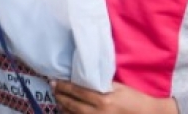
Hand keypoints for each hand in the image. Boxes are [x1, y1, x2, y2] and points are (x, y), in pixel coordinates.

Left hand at [53, 80, 176, 113]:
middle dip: (60, 96)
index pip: (77, 91)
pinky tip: (68, 112)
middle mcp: (99, 113)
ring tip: (58, 100)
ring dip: (64, 108)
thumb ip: (100, 84)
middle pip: (73, 105)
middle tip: (52, 89)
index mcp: (103, 100)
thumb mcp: (117, 87)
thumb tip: (83, 77)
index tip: (54, 81)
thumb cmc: (134, 98)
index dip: (64, 86)